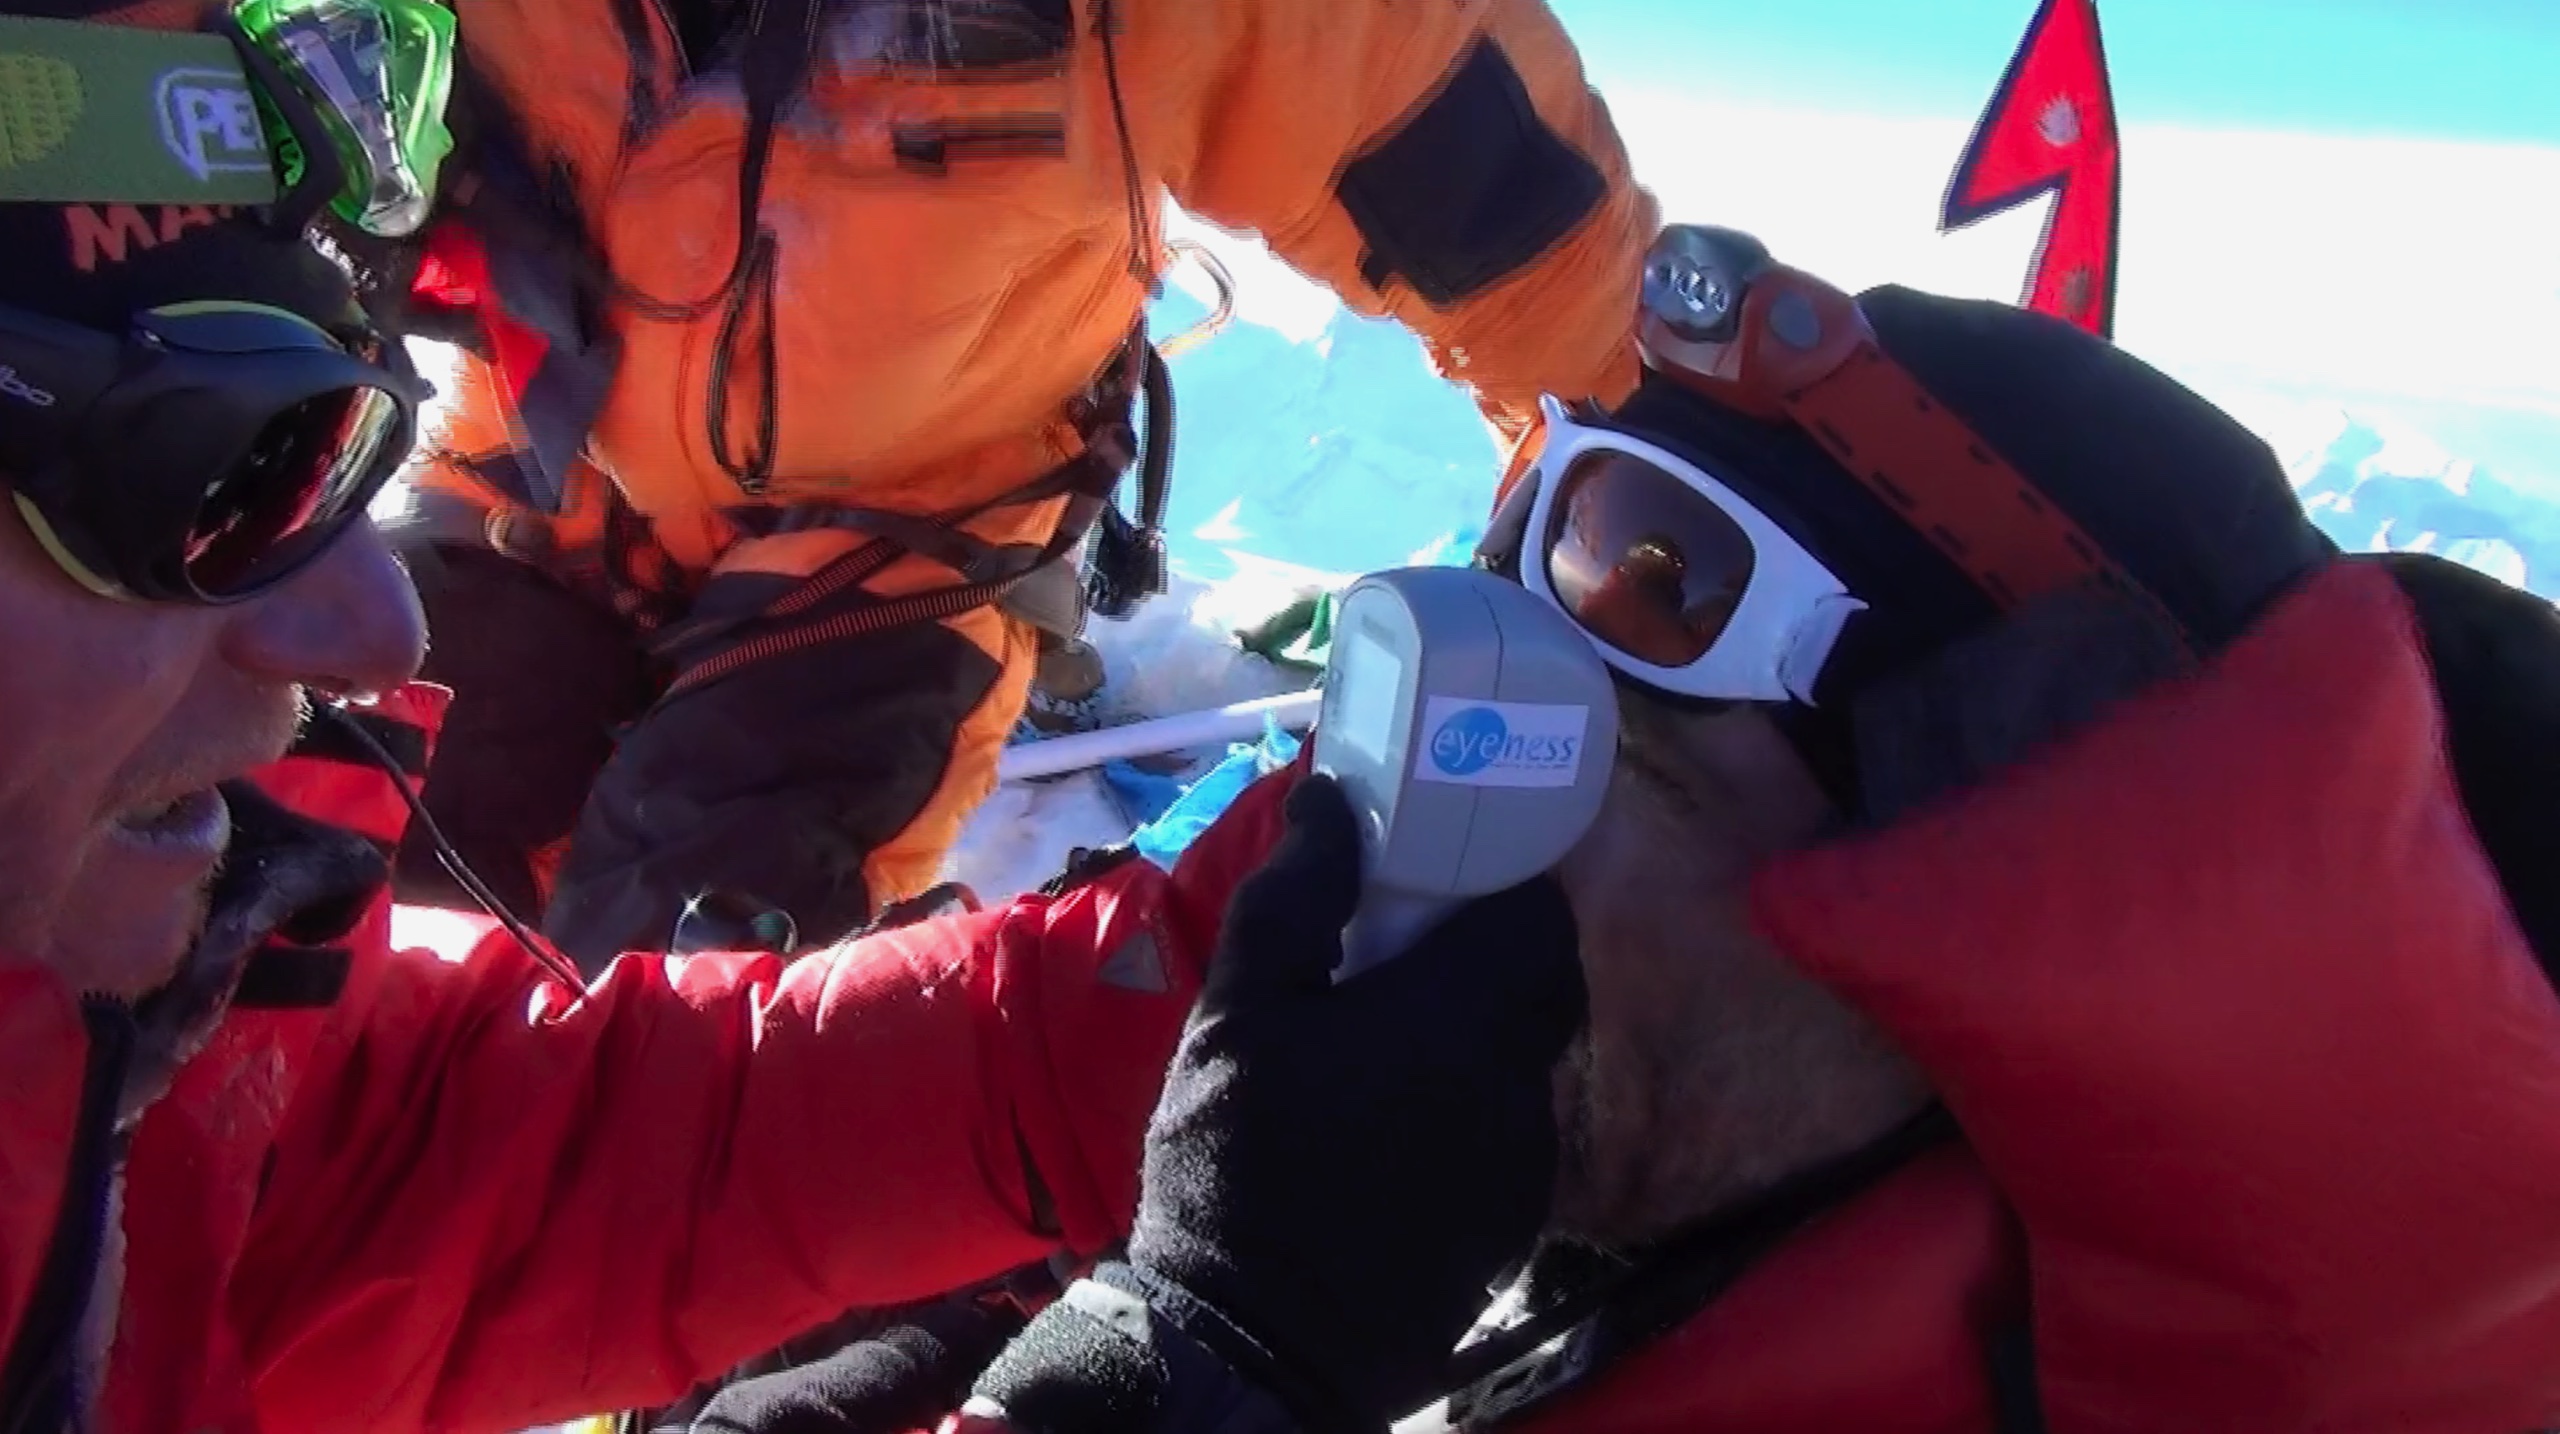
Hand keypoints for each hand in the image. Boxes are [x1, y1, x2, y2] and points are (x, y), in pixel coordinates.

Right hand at [1120, 775, 1586, 1427]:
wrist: (1251, 1345)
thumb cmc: (1234, 1166)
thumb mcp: (1238, 1017)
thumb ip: (1294, 899)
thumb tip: (1331, 798)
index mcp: (1460, 1021)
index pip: (1537, 914)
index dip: (1507, 880)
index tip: (1454, 868)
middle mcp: (1517, 1088)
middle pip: (1546, 985)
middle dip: (1499, 951)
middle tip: (1419, 945)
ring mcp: (1521, 1166)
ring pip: (1529, 1061)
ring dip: (1481, 1034)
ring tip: (1393, 1039)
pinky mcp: (1509, 1228)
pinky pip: (1510, 1134)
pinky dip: (1470, 1107)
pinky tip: (1396, 1125)